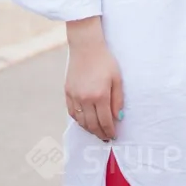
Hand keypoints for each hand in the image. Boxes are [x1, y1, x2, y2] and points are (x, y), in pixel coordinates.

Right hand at [65, 18, 123, 141]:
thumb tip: (118, 118)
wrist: (86, 47)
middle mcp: (85, 99)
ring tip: (96, 132)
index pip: (105, 121)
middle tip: (105, 138)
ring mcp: (75, 96)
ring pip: (81, 121)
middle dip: (100, 133)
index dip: (110, 131)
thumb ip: (118, 100)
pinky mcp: (67, 92)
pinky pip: (72, 112)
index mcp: (100, 95)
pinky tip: (84, 121)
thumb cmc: (105, 61)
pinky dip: (79, 120)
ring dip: (89, 129)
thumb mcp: (117, 79)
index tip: (114, 136)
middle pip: (92, 124)